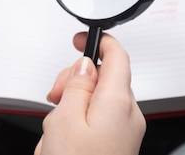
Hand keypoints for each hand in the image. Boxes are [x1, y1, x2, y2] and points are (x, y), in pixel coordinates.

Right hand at [35, 32, 145, 154]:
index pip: (117, 55)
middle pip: (103, 79)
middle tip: (55, 98)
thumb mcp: (65, 122)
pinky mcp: (118, 146)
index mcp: (118, 102)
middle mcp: (129, 116)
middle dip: (75, 82)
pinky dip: (79, 124)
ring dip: (72, 108)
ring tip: (55, 133)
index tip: (79, 39)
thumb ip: (75, 87)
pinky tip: (62, 143)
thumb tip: (84, 66)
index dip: (98, 41)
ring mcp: (125, 133)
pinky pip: (98, 122)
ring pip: (97, 101)